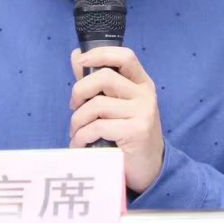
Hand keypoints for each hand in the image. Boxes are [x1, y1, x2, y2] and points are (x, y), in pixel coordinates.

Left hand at [69, 46, 164, 194]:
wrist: (149, 169)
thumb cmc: (128, 135)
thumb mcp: (116, 105)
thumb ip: (97, 83)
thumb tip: (77, 55)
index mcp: (141, 84)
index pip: (124, 56)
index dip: (100, 54)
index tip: (81, 61)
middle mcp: (145, 95)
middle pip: (104, 77)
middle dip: (79, 91)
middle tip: (74, 108)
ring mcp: (143, 112)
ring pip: (97, 105)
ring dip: (78, 120)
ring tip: (76, 132)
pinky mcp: (136, 131)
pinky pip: (97, 127)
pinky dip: (81, 137)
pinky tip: (81, 145)